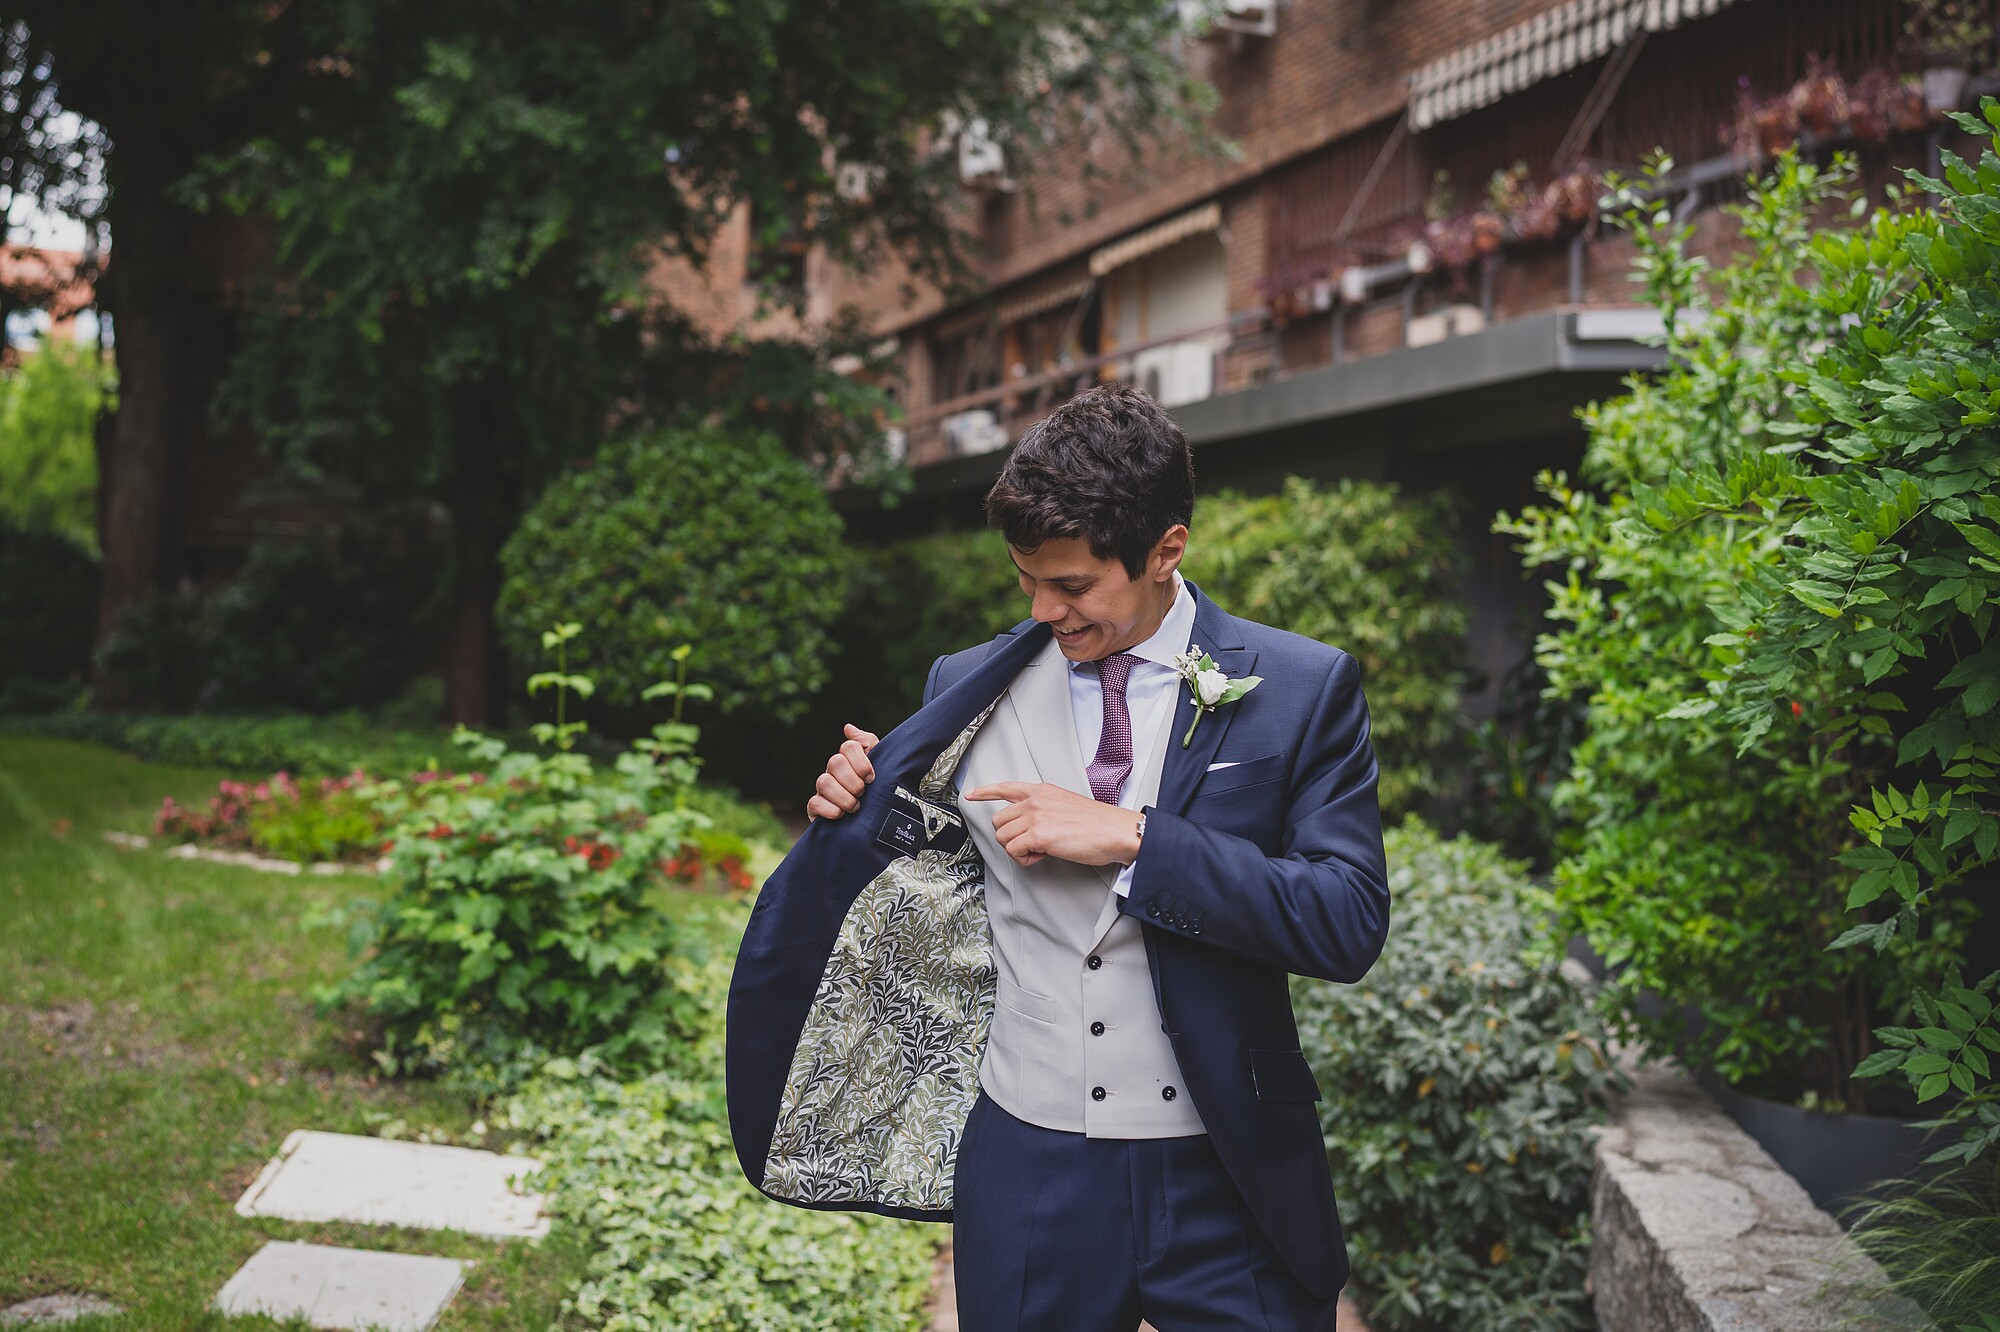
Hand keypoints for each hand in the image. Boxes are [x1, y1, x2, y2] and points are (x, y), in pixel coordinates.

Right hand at [807, 724, 878, 821]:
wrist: (869, 825)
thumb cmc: (876, 792)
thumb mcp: (880, 768)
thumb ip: (868, 744)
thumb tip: (847, 727)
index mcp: (849, 759)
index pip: (849, 747)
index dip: (861, 762)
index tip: (872, 778)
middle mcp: (833, 771)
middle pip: (835, 762)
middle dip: (853, 781)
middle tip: (863, 793)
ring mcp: (823, 789)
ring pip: (823, 782)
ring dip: (843, 797)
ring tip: (855, 807)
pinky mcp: (815, 807)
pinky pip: (814, 803)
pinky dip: (830, 810)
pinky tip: (841, 815)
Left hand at [964, 782, 1141, 867]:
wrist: (1114, 831)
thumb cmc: (1097, 824)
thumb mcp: (1065, 804)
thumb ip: (1044, 809)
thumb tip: (1031, 825)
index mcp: (1042, 791)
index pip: (1006, 787)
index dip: (985, 792)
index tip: (972, 795)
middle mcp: (1034, 801)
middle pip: (999, 821)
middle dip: (1010, 837)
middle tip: (1032, 844)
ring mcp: (1035, 817)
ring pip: (1003, 838)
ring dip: (1018, 850)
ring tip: (1041, 850)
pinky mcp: (1038, 835)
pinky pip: (1013, 851)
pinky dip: (1025, 859)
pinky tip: (1042, 856)